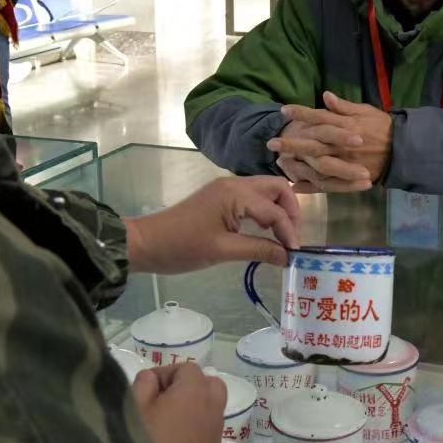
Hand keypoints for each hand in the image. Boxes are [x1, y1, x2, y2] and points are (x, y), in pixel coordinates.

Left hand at [125, 176, 300, 272]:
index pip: (275, 210)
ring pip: (265, 192)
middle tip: (292, 239)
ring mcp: (226, 189)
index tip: (296, 255)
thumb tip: (288, 257)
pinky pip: (252, 198)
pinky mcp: (220, 198)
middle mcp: (234, 184)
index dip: (289, 232)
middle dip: (290, 211)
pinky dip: (264, 212)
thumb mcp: (223, 251)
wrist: (146, 243)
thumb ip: (259, 250)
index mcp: (235, 193)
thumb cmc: (182, 247)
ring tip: (281, 238)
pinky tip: (264, 232)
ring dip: (278, 210)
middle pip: (276, 188)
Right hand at [132, 364, 225, 442]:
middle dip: (186, 387)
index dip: (164, 374)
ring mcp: (216, 431)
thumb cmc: (143, 442)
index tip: (146, 390)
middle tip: (161, 402)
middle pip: (208, 384)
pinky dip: (197, 426)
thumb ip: (143, 383)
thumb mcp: (133, 406)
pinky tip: (175, 442)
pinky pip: (209, 429)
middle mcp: (213, 407)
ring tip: (168, 422)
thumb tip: (153, 380)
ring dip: (193, 407)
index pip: (186, 368)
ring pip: (212, 407)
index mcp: (195, 390)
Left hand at [270, 92, 392, 191]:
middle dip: (292, 144)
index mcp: (347, 126)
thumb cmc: (382, 127)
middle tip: (271, 144)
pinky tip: (293, 184)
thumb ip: (344, 106)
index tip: (283, 111)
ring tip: (279, 162)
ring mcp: (345, 164)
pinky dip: (310, 185)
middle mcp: (344, 146)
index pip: (320, 118)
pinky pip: (327, 184)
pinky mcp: (348, 178)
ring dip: (297, 165)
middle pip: (314, 145)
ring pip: (317, 166)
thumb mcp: (366, 111)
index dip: (301, 113)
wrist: (401, 151)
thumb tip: (325, 95)